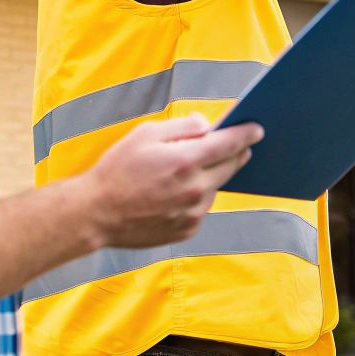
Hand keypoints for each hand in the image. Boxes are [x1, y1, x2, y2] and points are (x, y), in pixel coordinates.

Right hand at [76, 114, 263, 248]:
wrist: (96, 213)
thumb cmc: (118, 169)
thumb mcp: (146, 135)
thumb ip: (183, 127)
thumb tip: (208, 126)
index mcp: (186, 161)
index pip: (230, 144)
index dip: (246, 134)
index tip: (258, 129)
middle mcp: (195, 189)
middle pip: (231, 166)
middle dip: (236, 152)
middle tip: (238, 144)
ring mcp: (193, 213)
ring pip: (216, 187)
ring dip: (212, 175)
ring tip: (192, 168)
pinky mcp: (187, 229)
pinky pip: (202, 207)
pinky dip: (197, 195)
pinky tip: (178, 191)